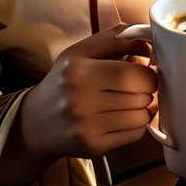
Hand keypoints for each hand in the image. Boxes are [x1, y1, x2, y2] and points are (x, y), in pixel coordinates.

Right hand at [18, 24, 157, 159]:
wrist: (36, 122)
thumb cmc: (64, 81)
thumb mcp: (81, 52)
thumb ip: (115, 39)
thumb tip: (150, 44)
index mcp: (77, 69)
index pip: (131, 73)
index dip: (147, 72)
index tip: (146, 71)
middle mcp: (80, 98)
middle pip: (139, 94)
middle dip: (147, 89)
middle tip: (139, 87)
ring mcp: (86, 126)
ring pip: (141, 115)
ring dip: (143, 107)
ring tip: (129, 102)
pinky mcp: (93, 146)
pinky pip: (134, 134)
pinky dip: (136, 124)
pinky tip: (123, 117)